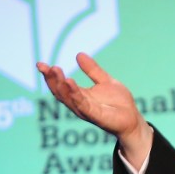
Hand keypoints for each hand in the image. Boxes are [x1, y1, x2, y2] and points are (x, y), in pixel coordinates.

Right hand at [36, 52, 153, 166]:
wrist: (133, 119)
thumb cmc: (119, 103)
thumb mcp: (105, 81)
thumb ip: (92, 70)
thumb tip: (78, 54)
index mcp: (80, 95)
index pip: (60, 85)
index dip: (50, 75)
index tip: (41, 64)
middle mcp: (79, 104)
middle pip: (60, 92)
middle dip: (51, 79)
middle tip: (44, 66)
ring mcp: (86, 110)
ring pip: (68, 98)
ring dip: (60, 85)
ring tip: (56, 71)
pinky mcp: (95, 115)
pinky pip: (82, 104)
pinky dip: (74, 94)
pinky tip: (69, 82)